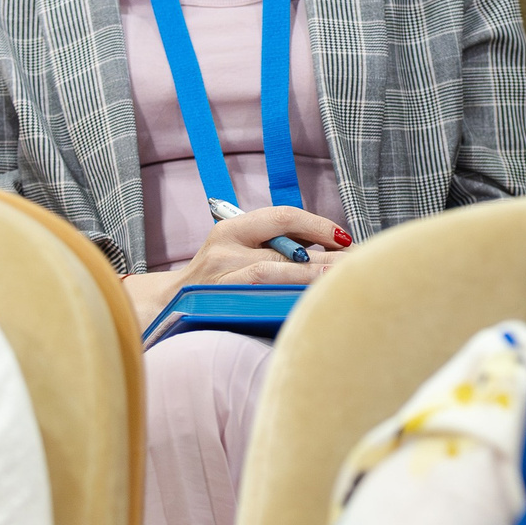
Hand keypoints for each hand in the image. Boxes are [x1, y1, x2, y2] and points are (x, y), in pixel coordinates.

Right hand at [121, 207, 351, 326]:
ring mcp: (219, 278)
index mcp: (231, 230)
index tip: (345, 238)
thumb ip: (273, 248)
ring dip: (310, 278)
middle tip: (359, 263)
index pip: (283, 217)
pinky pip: (258, 299)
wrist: (166, 307)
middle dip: (326, 258)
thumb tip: (333, 253)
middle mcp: (224, 249)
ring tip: (339, 281)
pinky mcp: (217, 303)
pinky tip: (309, 304)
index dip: (317, 225)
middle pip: (285, 249)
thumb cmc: (213, 281)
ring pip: (273, 273)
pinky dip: (286, 300)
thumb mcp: (235, 253)